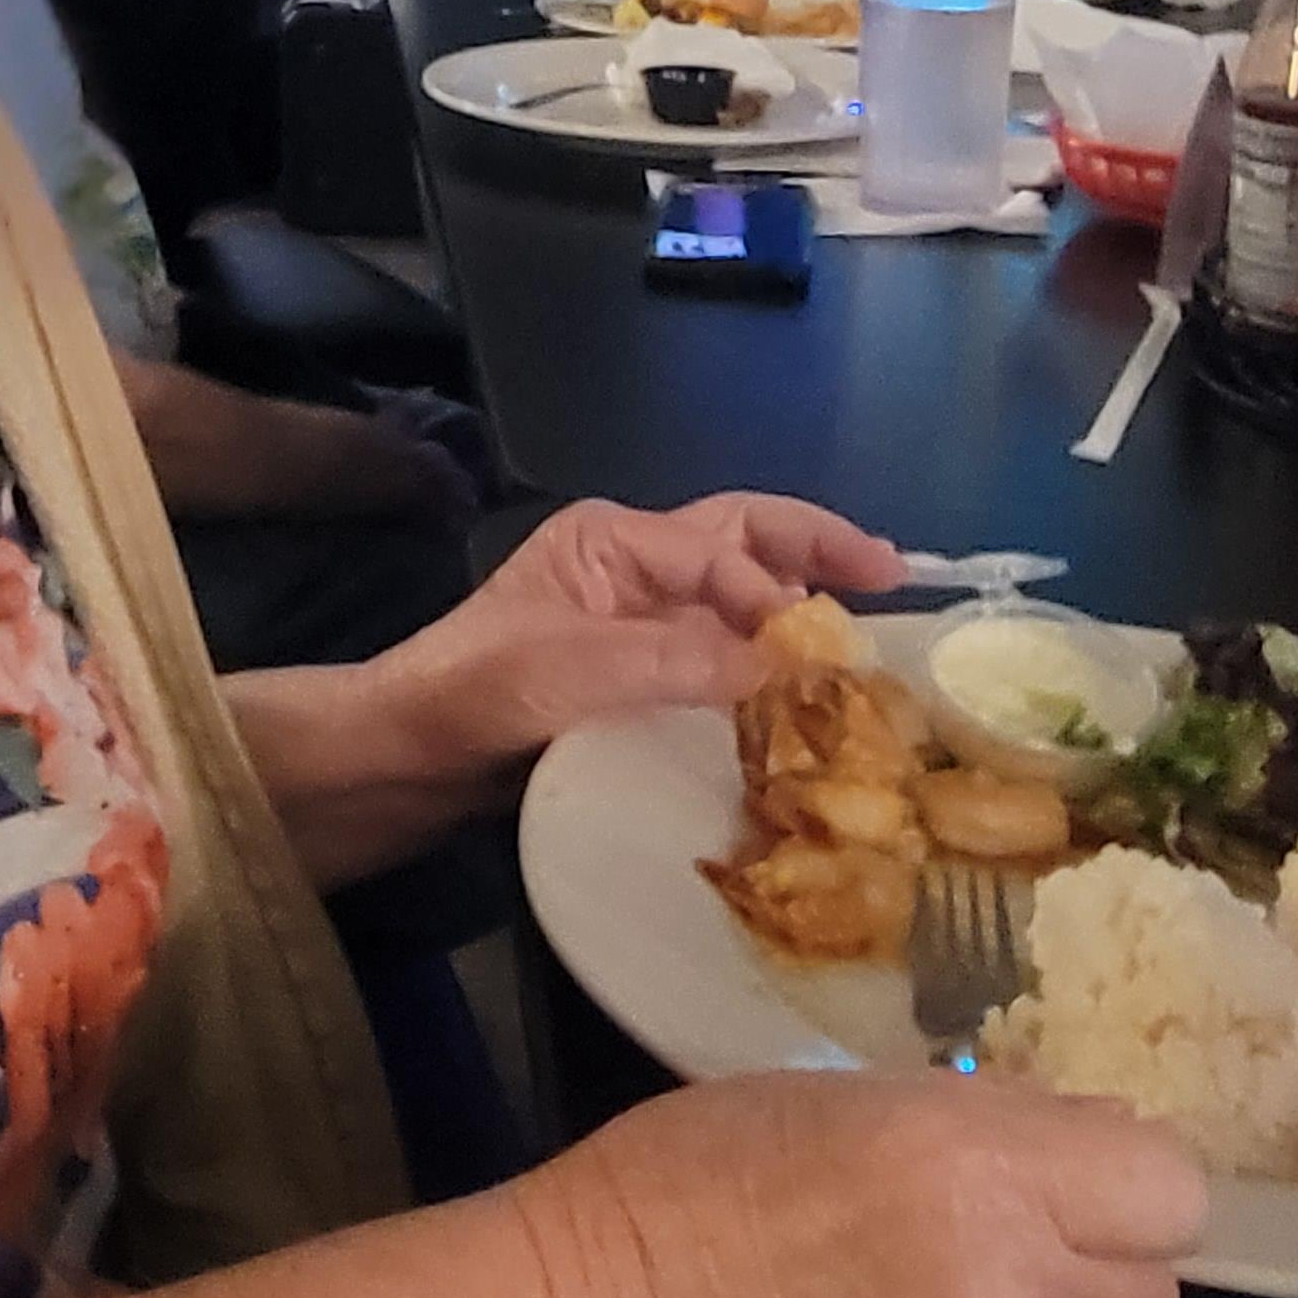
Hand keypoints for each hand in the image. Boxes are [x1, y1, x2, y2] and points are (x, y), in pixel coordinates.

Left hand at [362, 491, 903, 813]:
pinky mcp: (627, 678)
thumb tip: (786, 662)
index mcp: (611, 540)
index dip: (780, 594)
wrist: (400, 758)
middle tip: (897, 576)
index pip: (724, 549)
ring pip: (733, 595)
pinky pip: (712, 656)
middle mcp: (628, 568)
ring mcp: (629, 622)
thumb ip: (678, 660)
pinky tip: (797, 696)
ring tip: (863, 632)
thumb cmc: (470, 695)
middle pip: (742, 539)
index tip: (826, 649)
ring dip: (796, 603)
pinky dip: (762, 662)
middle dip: (818, 550)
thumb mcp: (571, 671)